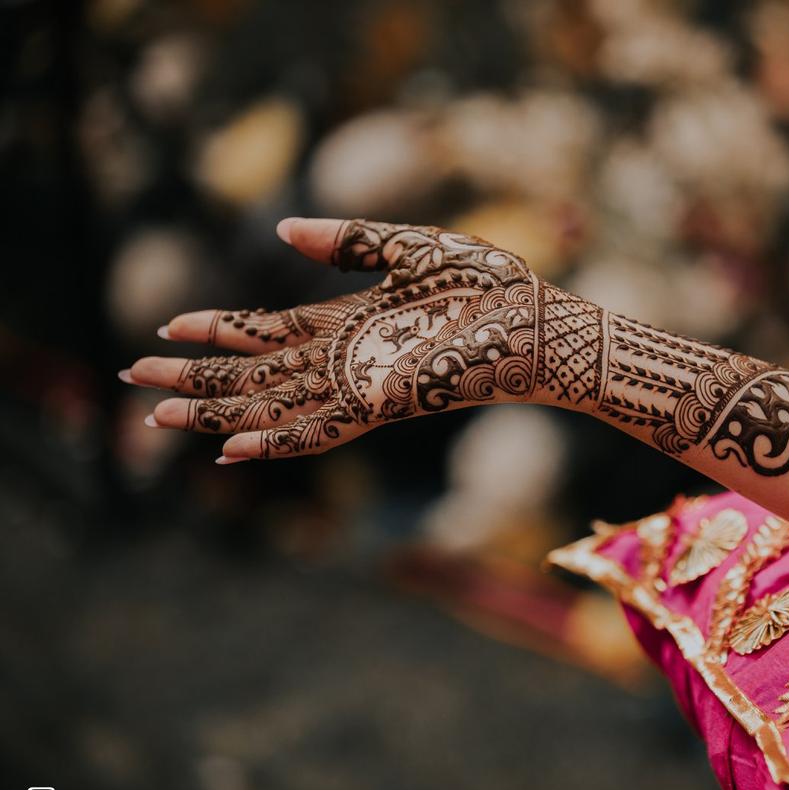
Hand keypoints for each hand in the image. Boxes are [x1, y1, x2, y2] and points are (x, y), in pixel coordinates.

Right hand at [124, 218, 541, 460]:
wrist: (542, 322)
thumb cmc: (491, 285)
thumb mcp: (412, 247)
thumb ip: (350, 241)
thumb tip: (284, 229)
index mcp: (352, 322)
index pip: (269, 330)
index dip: (218, 328)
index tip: (169, 323)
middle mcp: (348, 358)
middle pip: (257, 371)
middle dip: (197, 376)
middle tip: (134, 378)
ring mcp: (364, 383)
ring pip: (275, 404)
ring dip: (217, 412)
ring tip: (160, 417)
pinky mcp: (387, 402)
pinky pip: (322, 428)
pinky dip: (276, 441)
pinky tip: (232, 449)